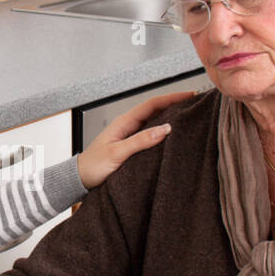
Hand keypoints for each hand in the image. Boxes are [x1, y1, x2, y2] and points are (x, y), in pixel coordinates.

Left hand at [75, 91, 194, 189]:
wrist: (80, 179)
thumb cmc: (93, 166)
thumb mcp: (117, 153)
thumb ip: (140, 141)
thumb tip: (165, 129)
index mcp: (124, 122)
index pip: (152, 104)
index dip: (172, 98)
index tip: (190, 96)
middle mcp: (128, 126)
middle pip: (155, 110)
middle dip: (174, 105)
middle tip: (195, 105)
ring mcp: (129, 135)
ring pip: (153, 122)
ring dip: (170, 118)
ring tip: (189, 117)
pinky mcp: (131, 146)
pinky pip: (150, 135)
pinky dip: (162, 133)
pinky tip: (172, 137)